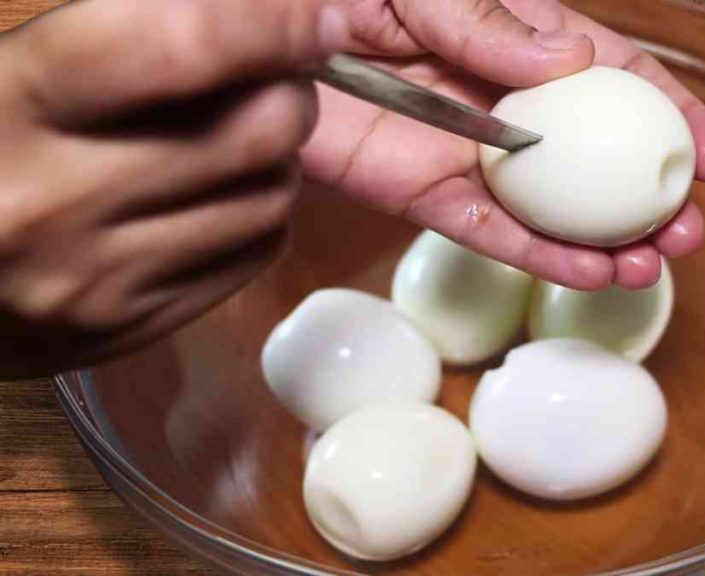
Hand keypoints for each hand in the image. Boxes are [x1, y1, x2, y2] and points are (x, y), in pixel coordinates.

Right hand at [0, 0, 344, 376]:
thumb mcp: (8, 68)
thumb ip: (116, 36)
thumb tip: (248, 17)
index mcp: (15, 103)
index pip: (184, 45)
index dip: (273, 22)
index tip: (314, 15)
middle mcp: (60, 200)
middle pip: (259, 131)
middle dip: (288, 91)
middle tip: (269, 76)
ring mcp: (99, 280)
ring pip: (271, 197)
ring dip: (276, 156)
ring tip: (229, 139)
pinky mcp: (129, 329)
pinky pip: (253, 254)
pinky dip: (258, 213)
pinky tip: (215, 195)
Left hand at [303, 0, 704, 290]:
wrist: (256, 37)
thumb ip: (491, 22)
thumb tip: (573, 63)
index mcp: (518, 37)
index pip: (614, 75)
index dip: (671, 115)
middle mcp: (505, 100)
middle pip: (596, 153)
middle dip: (649, 193)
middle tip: (687, 230)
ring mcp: (467, 152)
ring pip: (551, 205)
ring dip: (604, 239)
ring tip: (647, 265)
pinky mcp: (420, 193)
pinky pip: (486, 231)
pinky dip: (534, 255)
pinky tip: (587, 275)